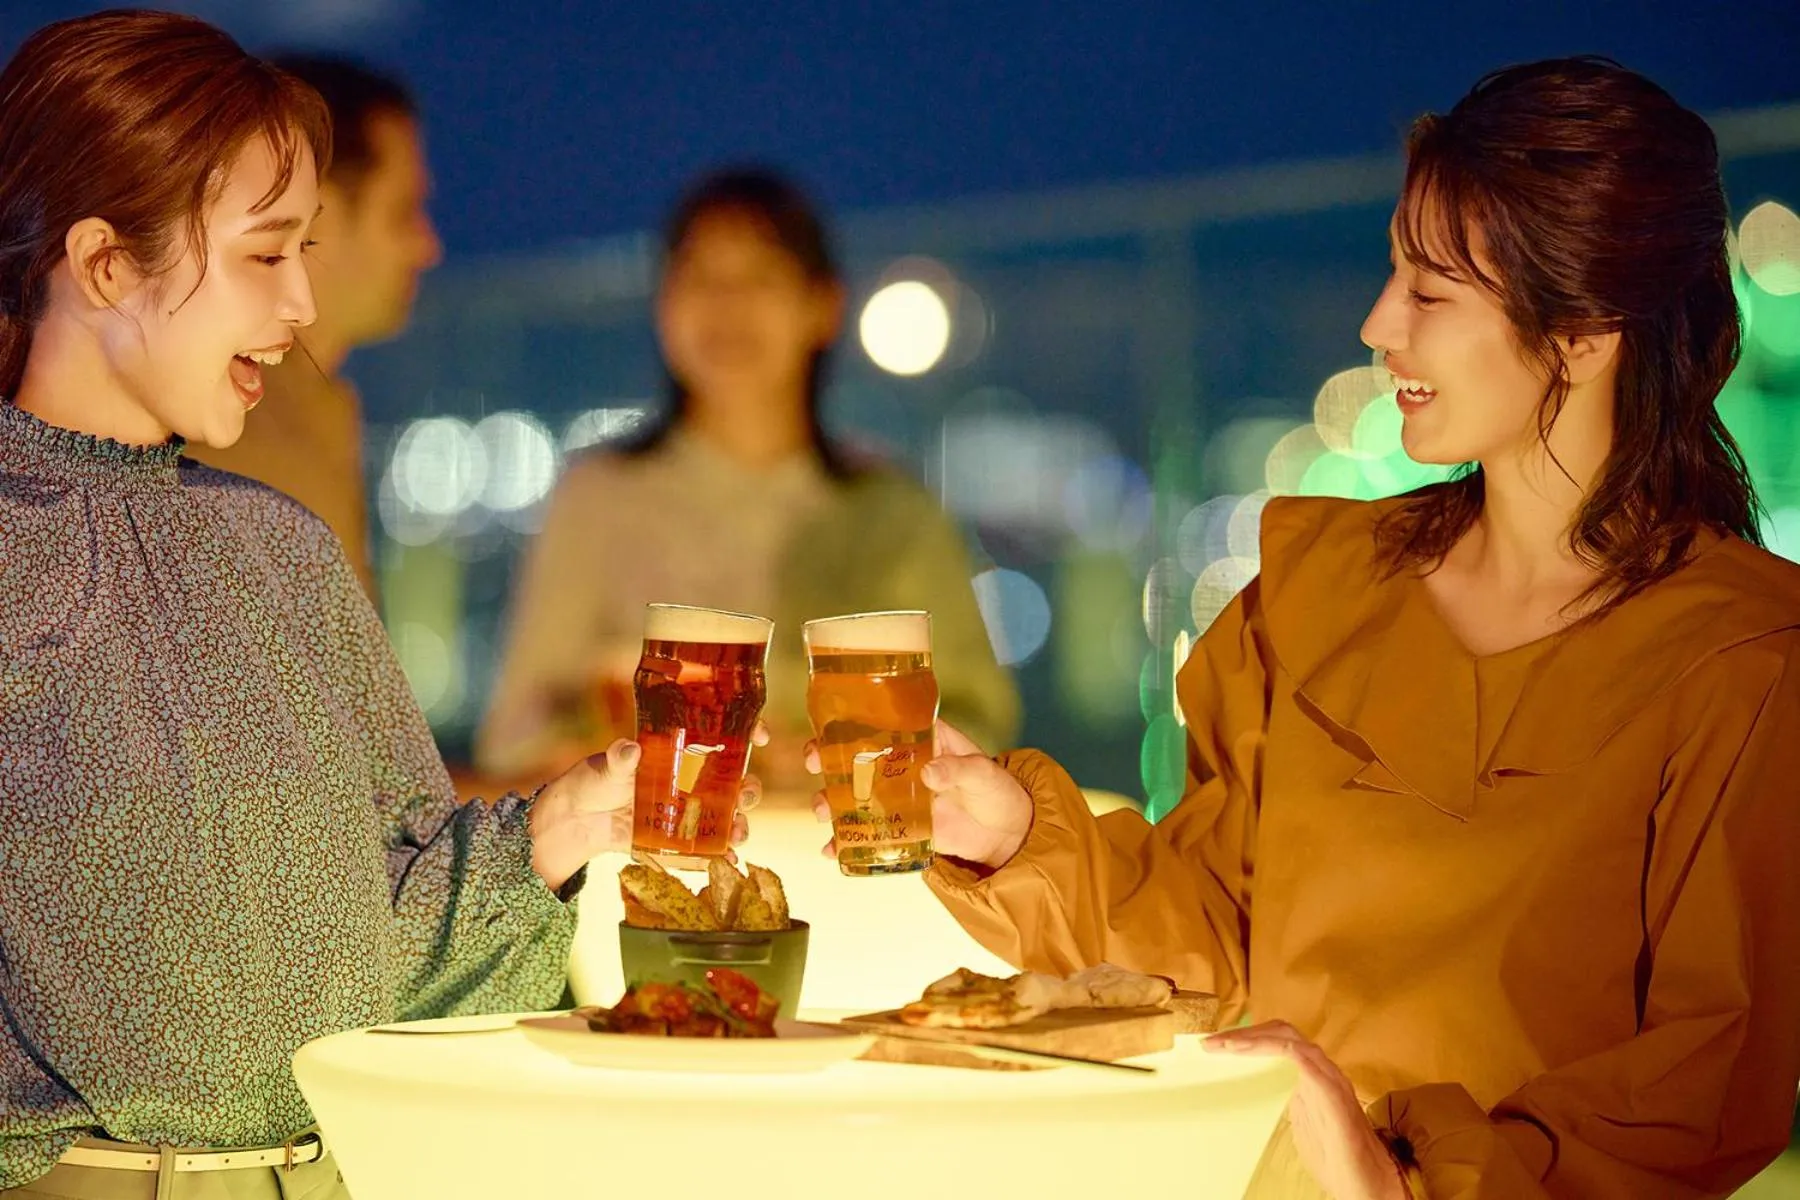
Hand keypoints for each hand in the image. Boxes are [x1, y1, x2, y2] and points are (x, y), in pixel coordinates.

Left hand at [529, 724, 767, 890]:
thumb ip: (619, 759)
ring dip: (739, 824)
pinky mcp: (676, 839)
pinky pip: (704, 847)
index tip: (761, 736)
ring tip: (739, 834)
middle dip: (749, 789)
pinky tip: (728, 861)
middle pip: (734, 782)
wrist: (577, 821)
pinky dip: (718, 855)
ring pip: (725, 816)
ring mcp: (686, 811)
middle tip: (747, 797)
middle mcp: (691, 781)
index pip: (723, 737)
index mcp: (680, 753)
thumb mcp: (607, 766)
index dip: (749, 732)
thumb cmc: (594, 781)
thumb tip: (628, 750)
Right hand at [806, 719, 1032, 869]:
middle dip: (829, 760)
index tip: (830, 731)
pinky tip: (832, 851)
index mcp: (921, 740)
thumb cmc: (998, 790)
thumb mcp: (984, 773)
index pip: (880, 725)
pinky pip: (869, 833)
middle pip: (856, 758)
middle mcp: (902, 766)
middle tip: (816, 766)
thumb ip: (959, 769)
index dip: (849, 725)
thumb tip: (930, 772)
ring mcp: (898, 798)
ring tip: (823, 812)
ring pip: (856, 795)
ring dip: (833, 801)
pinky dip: (848, 843)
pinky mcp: (901, 828)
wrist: (1008, 833)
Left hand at [1205, 1022, 1407, 1199]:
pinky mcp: (1334, 1093)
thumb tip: (1250, 1092)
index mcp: (1312, 1078)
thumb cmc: (1335, 1161)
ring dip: (1253, 1038)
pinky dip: (1274, 1049)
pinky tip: (1250, 1051)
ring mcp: (1330, 1079)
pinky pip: (1303, 1058)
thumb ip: (1282, 1102)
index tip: (1213, 1046)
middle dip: (1244, 1033)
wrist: (1369, 1184)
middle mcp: (1323, 1072)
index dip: (1246, 1039)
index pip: (1278, 1043)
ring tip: (1224, 1045)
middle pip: (1281, 1033)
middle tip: (1211, 1043)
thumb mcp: (1298, 1125)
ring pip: (1290, 1039)